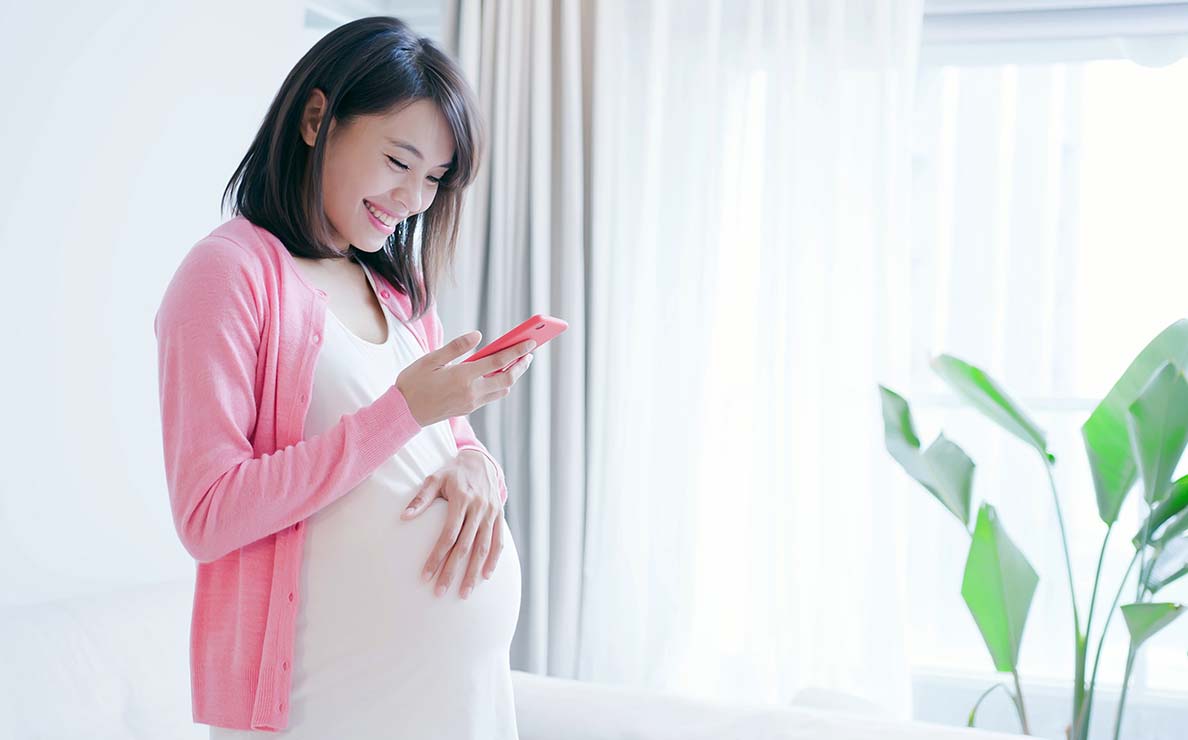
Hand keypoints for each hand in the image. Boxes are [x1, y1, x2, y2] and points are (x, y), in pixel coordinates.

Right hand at [396, 331, 535, 427]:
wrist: (403, 413)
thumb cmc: (414, 382)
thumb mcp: (431, 359)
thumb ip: (456, 347)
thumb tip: (478, 335)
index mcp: (462, 376)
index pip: (498, 361)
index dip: (517, 351)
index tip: (530, 342)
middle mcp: (471, 392)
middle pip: (507, 379)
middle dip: (521, 366)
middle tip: (529, 354)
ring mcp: (471, 403)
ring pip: (502, 390)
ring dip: (512, 376)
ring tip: (517, 362)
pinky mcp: (468, 409)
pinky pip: (491, 396)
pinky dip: (499, 384)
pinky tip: (497, 373)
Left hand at [401, 449, 503, 598]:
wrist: (481, 461)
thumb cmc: (452, 472)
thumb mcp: (435, 479)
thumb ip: (421, 498)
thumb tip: (404, 517)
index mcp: (461, 499)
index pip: (448, 535)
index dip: (437, 557)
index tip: (426, 576)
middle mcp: (479, 508)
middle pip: (465, 546)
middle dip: (452, 571)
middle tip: (441, 592)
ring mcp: (491, 513)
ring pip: (483, 548)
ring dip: (473, 572)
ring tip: (464, 593)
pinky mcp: (499, 516)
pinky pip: (498, 542)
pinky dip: (493, 560)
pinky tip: (485, 576)